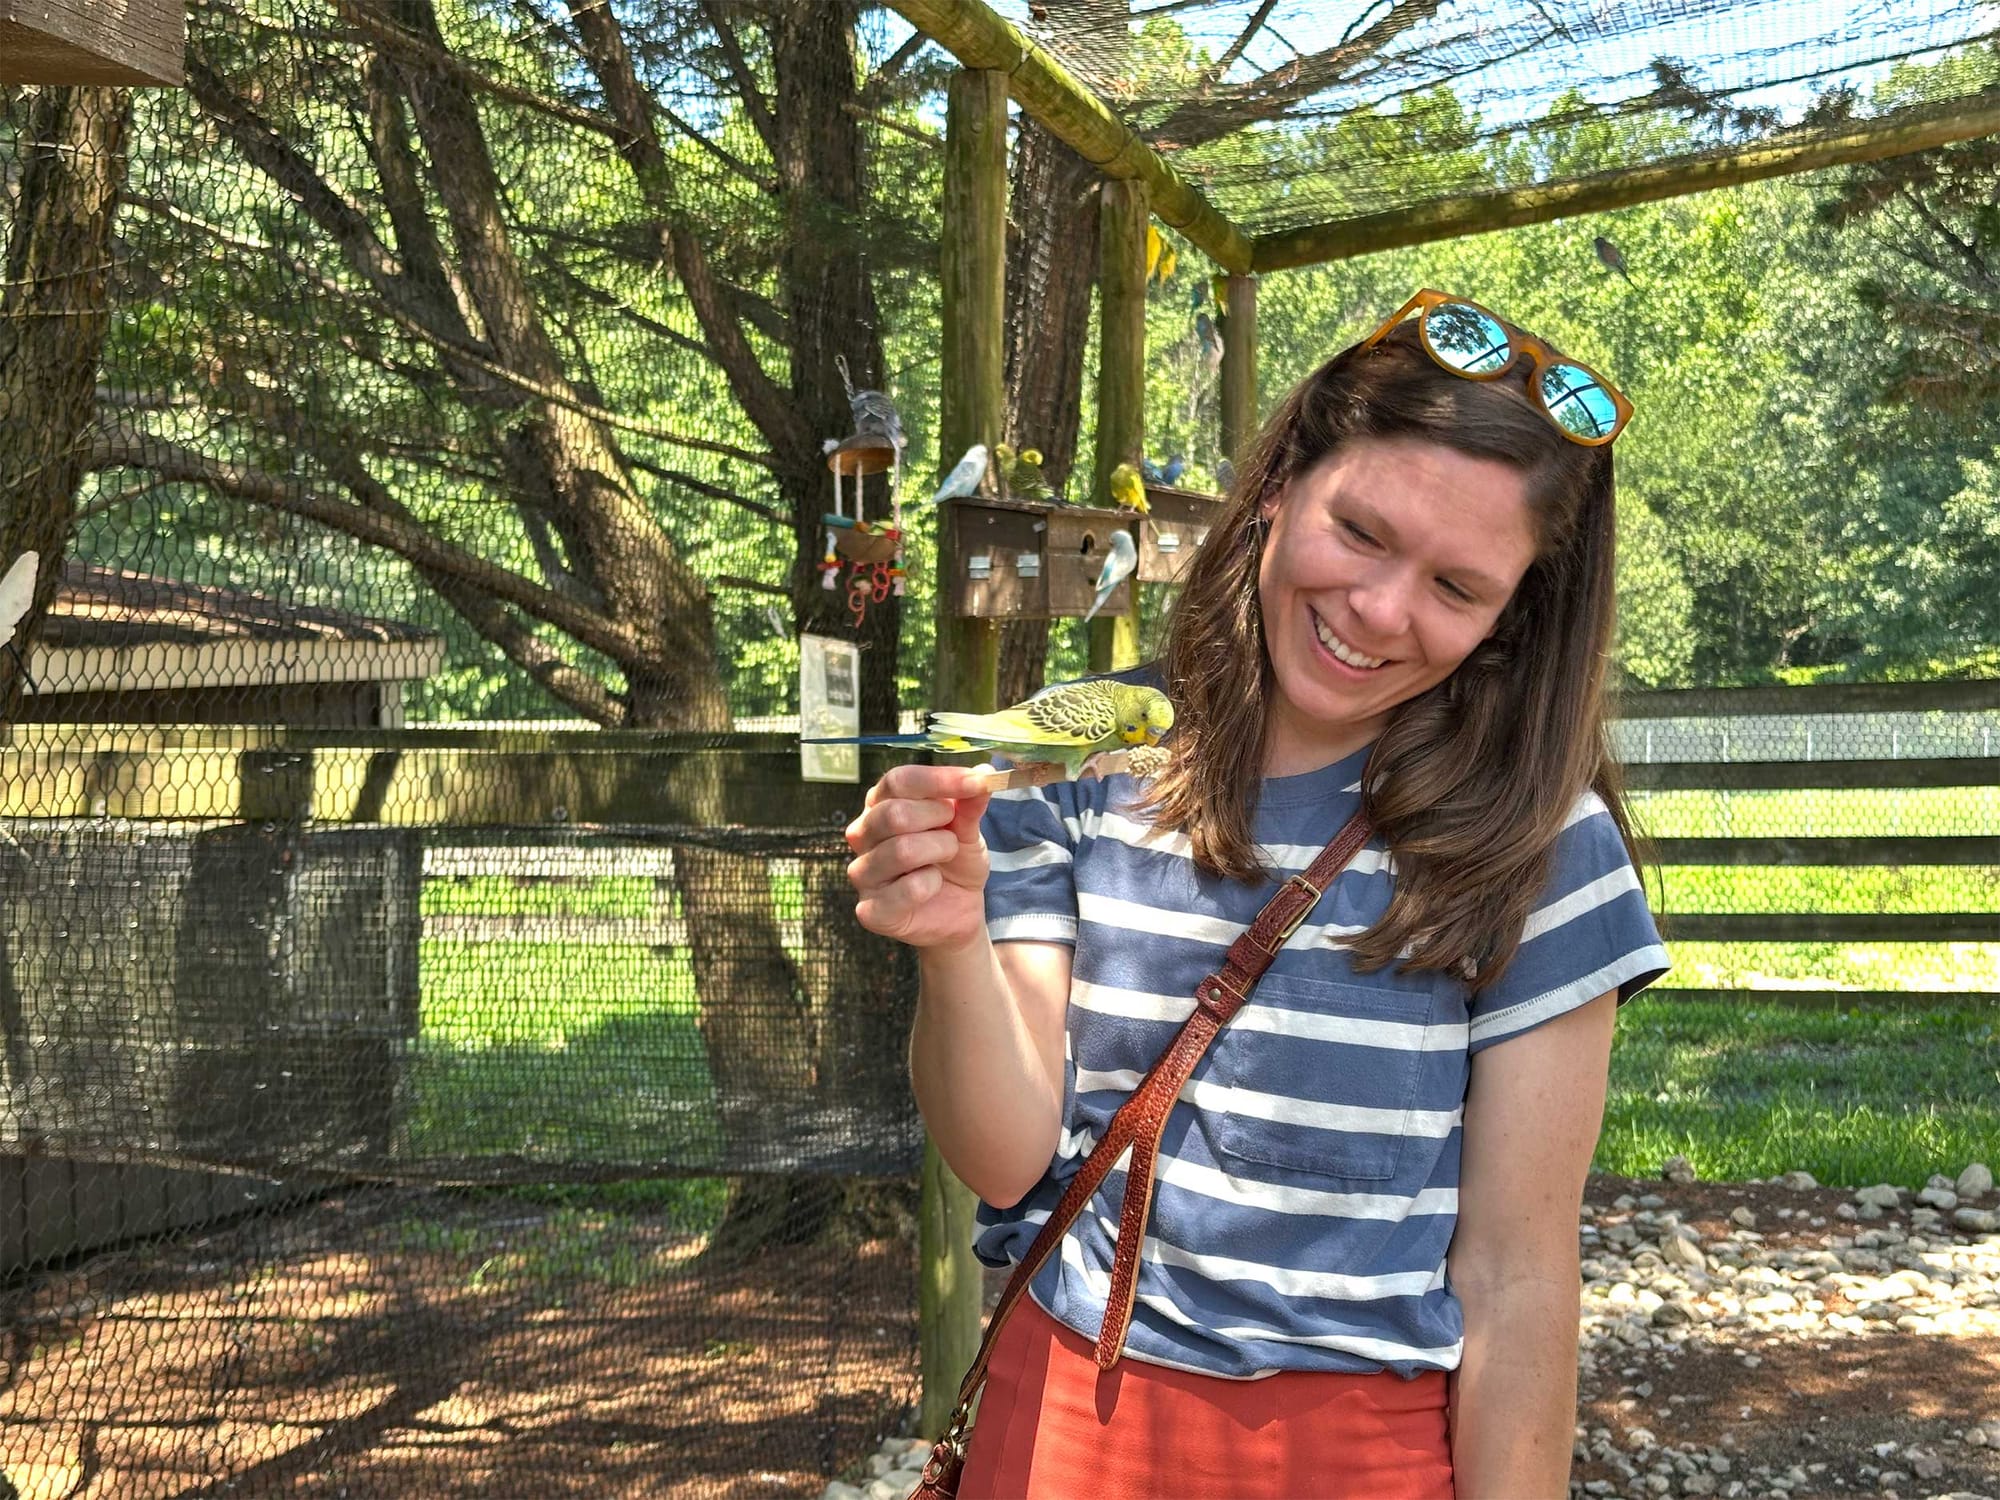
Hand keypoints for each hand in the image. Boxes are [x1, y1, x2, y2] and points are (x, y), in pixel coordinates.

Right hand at [844, 764, 992, 949]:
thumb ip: (970, 802)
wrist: (958, 910)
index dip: (939, 780)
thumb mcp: (967, 827)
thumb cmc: (954, 860)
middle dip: (939, 819)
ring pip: (902, 850)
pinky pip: (908, 889)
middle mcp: (862, 834)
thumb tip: (985, 772)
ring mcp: (862, 872)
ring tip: (946, 856)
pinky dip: (932, 885)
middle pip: (894, 813)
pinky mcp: (870, 910)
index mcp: (880, 804)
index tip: (977, 782)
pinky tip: (933, 886)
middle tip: (954, 830)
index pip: (898, 780)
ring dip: (940, 851)